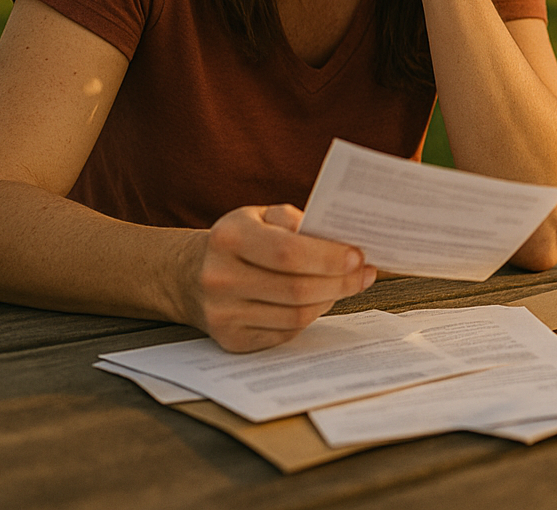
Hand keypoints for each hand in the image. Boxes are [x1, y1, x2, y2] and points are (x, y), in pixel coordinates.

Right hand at [181, 204, 375, 351]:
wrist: (192, 275)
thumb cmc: (240, 240)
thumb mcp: (259, 215)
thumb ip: (295, 219)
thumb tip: (339, 237)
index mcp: (229, 238)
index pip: (289, 253)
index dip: (329, 258)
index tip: (358, 256)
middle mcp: (220, 278)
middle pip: (297, 289)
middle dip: (340, 282)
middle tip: (365, 274)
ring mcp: (223, 314)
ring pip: (296, 315)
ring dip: (330, 300)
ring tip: (346, 285)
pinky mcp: (232, 340)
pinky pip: (286, 332)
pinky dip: (310, 317)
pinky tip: (320, 300)